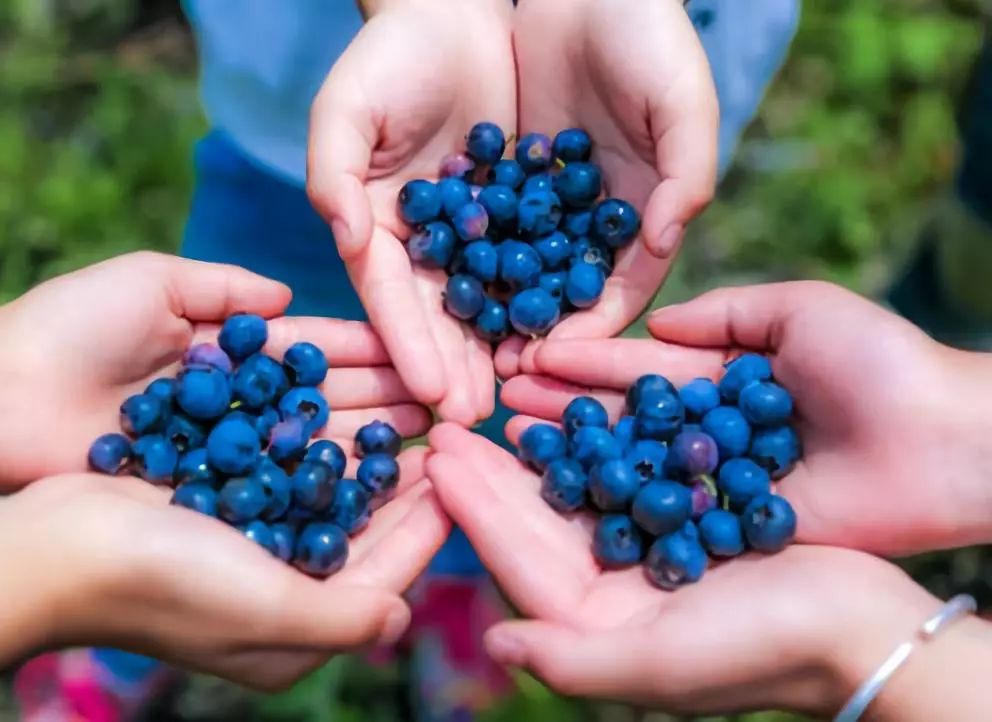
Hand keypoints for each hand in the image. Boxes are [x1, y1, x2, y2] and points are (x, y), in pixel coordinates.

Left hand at [0, 252, 431, 491]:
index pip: (314, 350)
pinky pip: (270, 491)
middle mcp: (237, 403)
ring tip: (424, 444)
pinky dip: (316, 490)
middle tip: (443, 404)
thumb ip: (224, 288)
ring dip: (366, 444)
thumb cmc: (66, 327)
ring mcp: (224, 452)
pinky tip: (366, 488)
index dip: (367, 350)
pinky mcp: (203, 493)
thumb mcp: (151, 279)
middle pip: (324, 402)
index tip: (417, 351)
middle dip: (384, 399)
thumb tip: (291, 299)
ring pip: (308, 447)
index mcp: (228, 349)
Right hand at [0, 447, 449, 689]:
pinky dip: (324, 449)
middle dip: (409, 486)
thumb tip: (402, 618)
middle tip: (446, 433)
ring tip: (409, 416)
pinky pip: (296, 479)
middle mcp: (282, 597)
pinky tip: (346, 416)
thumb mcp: (265, 611)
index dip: (430, 522)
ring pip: (336, 501)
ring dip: (372, 460)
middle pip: (368, 534)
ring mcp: (256, 552)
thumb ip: (343, 618)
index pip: (388, 573)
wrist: (60, 545)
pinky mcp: (230, 512)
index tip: (465, 471)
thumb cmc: (166, 583)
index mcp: (297, 632)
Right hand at [308, 0, 515, 424]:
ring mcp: (473, 235)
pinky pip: (534, 264)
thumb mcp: (346, 108)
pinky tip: (557, 339)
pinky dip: (543, 302)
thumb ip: (333, 171)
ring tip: (515, 396)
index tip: (429, 390)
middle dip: (455, 369)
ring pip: (488, 304)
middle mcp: (425, 245)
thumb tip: (344, 235)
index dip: (408, 344)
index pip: (391, 297)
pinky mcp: (519, 216)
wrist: (453, 17)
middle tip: (475, 419)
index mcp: (377, 229)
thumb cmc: (388, 59)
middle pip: (440, 316)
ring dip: (499, 352)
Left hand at [426, 425, 946, 716]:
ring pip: (572, 494)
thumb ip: (575, 661)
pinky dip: (590, 444)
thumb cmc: (768, 647)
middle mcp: (612, 592)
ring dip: (531, 453)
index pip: (519, 560)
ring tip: (491, 407)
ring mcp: (644, 555)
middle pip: (536, 522)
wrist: (863, 629)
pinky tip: (565, 414)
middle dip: (488, 473)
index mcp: (597, 626)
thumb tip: (495, 641)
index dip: (474, 510)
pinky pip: (619, 476)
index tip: (436, 460)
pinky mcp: (680, 524)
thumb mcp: (666, 664)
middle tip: (444, 423)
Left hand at [494, 0, 717, 376]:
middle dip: (535, 336)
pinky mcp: (507, 174)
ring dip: (494, 312)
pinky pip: (483, 224)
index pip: (624, 285)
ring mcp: (550, 200)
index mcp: (645, 209)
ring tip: (460, 354)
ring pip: (520, 269)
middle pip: (565, 292)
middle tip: (499, 378)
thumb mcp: (683, 100)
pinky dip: (464, 258)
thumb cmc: (651, 35)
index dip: (595, 326)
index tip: (558, 357)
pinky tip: (434, 291)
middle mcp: (596, 216)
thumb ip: (685, 172)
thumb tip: (662, 242)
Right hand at [500, 281, 991, 555]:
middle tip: (501, 395)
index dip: (587, 359)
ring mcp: (719, 480)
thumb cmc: (881, 362)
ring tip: (514, 436)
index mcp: (726, 377)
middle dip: (563, 403)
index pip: (640, 367)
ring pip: (635, 465)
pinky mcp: (734, 527)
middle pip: (624, 417)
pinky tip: (567, 496)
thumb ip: (727, 313)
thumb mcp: (801, 310)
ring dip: (575, 452)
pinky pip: (670, 515)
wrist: (944, 440)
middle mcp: (711, 429)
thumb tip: (655, 321)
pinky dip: (620, 507)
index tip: (532, 352)